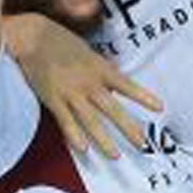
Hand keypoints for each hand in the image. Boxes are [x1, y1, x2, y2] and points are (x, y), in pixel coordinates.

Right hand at [8, 13, 160, 158]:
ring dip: (103, 140)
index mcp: (99, 68)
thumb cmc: (60, 40)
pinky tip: (83, 150)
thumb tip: (114, 78)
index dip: (143, 96)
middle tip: (142, 144)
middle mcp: (88, 82)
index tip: (160, 108)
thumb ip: (100, 67)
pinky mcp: (53, 99)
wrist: (32, 36)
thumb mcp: (87, 51)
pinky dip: (74, 135)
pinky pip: (65, 121)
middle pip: (112, 109)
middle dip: (128, 128)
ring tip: (115, 156)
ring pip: (90, 120)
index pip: (126, 85)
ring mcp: (70, 92)